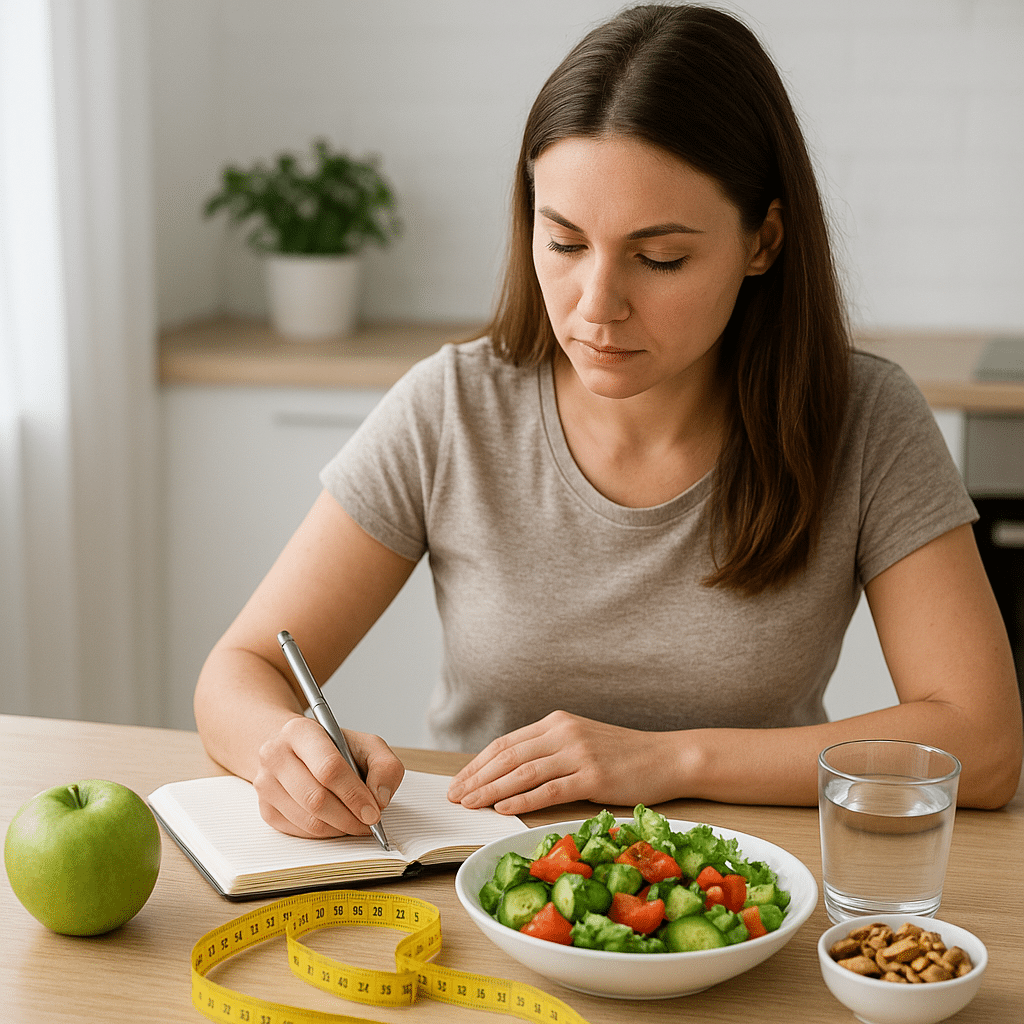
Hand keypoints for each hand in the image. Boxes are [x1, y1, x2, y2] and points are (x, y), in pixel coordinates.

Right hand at [253, 715, 404, 837]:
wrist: (294, 749)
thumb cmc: (333, 747)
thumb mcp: (366, 744)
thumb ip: (384, 766)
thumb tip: (380, 799)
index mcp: (300, 731)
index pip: (328, 768)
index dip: (354, 794)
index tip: (373, 811)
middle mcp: (275, 755)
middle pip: (316, 798)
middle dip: (349, 817)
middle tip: (369, 823)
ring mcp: (265, 784)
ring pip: (308, 820)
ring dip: (339, 828)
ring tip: (356, 823)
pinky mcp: (265, 808)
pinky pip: (299, 832)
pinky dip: (325, 833)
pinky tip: (337, 823)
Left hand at [446, 710, 681, 814]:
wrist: (668, 757)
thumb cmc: (624, 756)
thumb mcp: (581, 743)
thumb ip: (550, 751)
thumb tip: (510, 775)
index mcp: (556, 722)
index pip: (506, 743)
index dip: (478, 763)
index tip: (459, 781)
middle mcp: (563, 733)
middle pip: (508, 756)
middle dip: (477, 777)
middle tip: (455, 796)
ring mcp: (578, 753)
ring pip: (523, 772)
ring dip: (491, 789)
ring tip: (470, 804)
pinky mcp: (593, 776)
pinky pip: (549, 790)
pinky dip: (522, 799)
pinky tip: (503, 808)